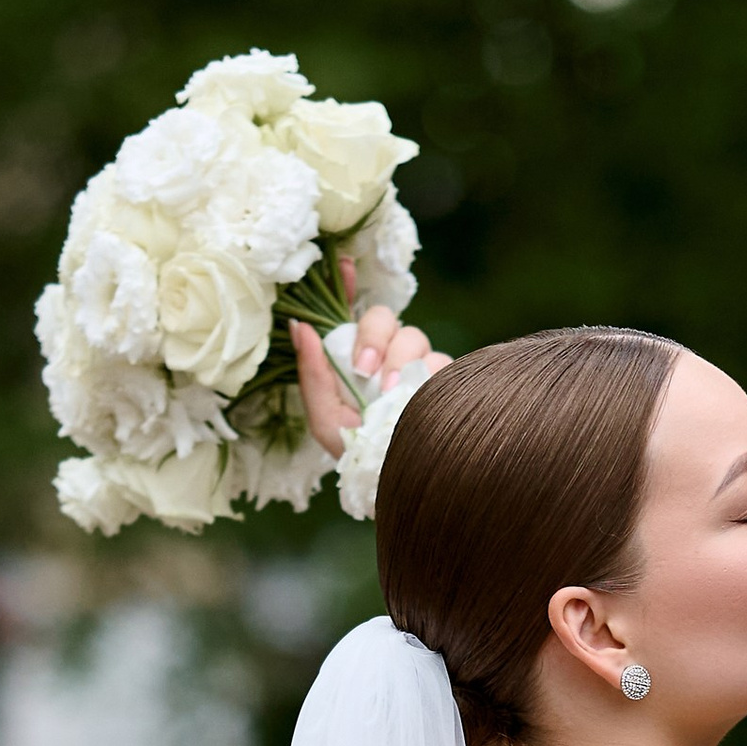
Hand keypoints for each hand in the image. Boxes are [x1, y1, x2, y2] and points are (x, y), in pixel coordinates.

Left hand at [291, 261, 448, 458]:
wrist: (395, 480)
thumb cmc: (357, 453)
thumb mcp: (325, 419)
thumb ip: (312, 374)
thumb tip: (301, 326)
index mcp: (354, 357)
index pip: (349, 311)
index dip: (346, 284)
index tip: (343, 265)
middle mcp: (387, 354)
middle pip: (384, 317)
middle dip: (374, 337)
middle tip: (365, 369)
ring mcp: (418, 364)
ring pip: (414, 336)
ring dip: (399, 361)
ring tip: (392, 394)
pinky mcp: (445, 380)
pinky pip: (441, 362)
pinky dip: (429, 379)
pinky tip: (419, 402)